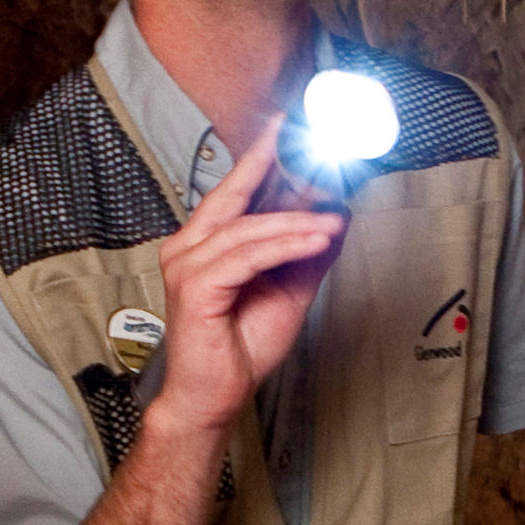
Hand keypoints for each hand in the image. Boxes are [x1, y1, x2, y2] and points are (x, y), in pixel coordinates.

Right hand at [146, 115, 343, 433]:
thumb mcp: (289, 291)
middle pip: (234, 194)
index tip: (285, 126)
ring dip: (297, 220)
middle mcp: (189, 246)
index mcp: (206, 243)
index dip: (262, 157)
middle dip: (270, 162)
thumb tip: (337, 216)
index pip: (237, 191)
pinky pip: (247, 258)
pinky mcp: (195, 288)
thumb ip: (307, 253)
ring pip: (248, 228)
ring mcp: (187, 265)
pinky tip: (316, 240)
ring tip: (334, 218)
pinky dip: (285, 246)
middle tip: (303, 137)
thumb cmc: (240, 347)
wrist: (214, 398)